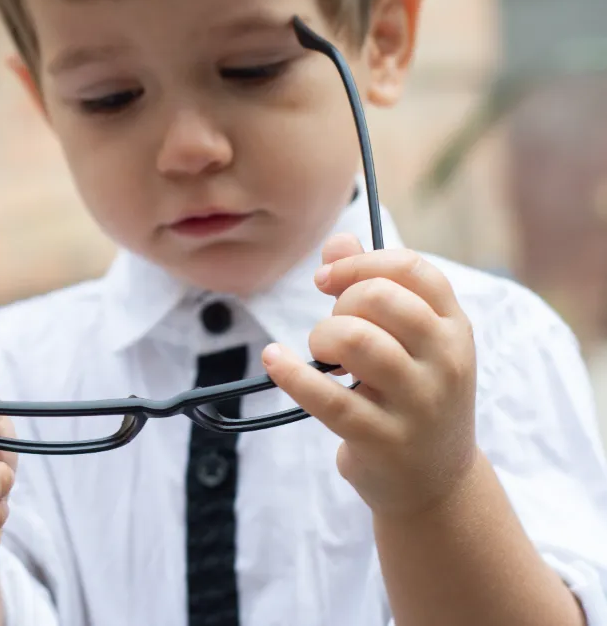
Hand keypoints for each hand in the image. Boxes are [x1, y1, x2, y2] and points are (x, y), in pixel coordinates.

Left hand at [262, 234, 478, 517]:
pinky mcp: (382, 439)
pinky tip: (273, 360)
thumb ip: (374, 285)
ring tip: (322, 355)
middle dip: (340, 303)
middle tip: (332, 331)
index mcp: (453, 327)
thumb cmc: (412, 396)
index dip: (361, 263)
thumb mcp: (411, 342)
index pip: (412, 269)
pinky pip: (327, 396)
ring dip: (322, 338)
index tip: (328, 279)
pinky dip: (291, 373)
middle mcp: (444, 361)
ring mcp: (417, 403)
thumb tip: (337, 241)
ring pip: (357, 340)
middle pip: (380, 298)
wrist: (436, 484)